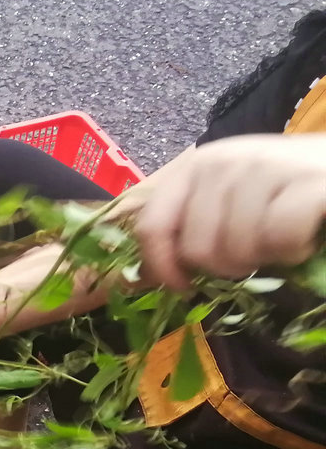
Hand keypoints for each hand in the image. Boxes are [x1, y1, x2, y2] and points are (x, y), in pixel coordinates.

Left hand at [133, 134, 325, 289]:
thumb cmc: (288, 189)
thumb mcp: (230, 202)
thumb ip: (190, 229)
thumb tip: (141, 280)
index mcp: (196, 167)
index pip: (152, 225)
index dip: (160, 266)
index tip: (183, 287)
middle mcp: (224, 161)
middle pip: (196, 248)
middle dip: (226, 267)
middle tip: (255, 255)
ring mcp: (265, 167)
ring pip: (237, 249)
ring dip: (264, 259)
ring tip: (283, 241)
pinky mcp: (308, 182)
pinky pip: (280, 239)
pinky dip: (293, 251)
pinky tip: (304, 238)